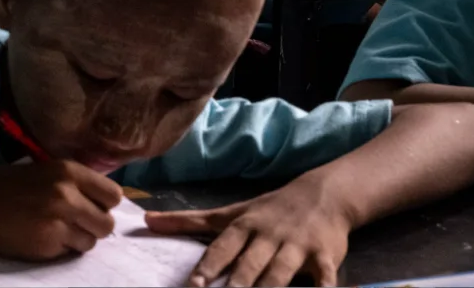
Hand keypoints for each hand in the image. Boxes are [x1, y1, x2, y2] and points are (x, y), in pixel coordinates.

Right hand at [0, 161, 122, 260]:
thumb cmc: (7, 185)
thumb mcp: (46, 171)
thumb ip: (75, 184)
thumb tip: (105, 203)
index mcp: (69, 170)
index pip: (113, 194)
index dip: (103, 204)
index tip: (90, 206)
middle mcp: (67, 194)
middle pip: (107, 222)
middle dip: (93, 226)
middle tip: (73, 222)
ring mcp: (58, 221)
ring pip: (92, 241)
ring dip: (78, 240)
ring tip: (54, 229)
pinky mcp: (47, 244)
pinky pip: (69, 252)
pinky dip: (59, 248)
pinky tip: (39, 236)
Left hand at [145, 176, 350, 286]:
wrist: (323, 195)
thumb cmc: (268, 210)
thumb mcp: (229, 213)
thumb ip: (188, 221)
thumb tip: (147, 220)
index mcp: (244, 226)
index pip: (222, 249)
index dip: (208, 267)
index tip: (193, 285)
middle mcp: (268, 236)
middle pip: (250, 265)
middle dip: (237, 285)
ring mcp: (297, 247)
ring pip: (280, 274)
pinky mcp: (326, 258)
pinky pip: (325, 279)